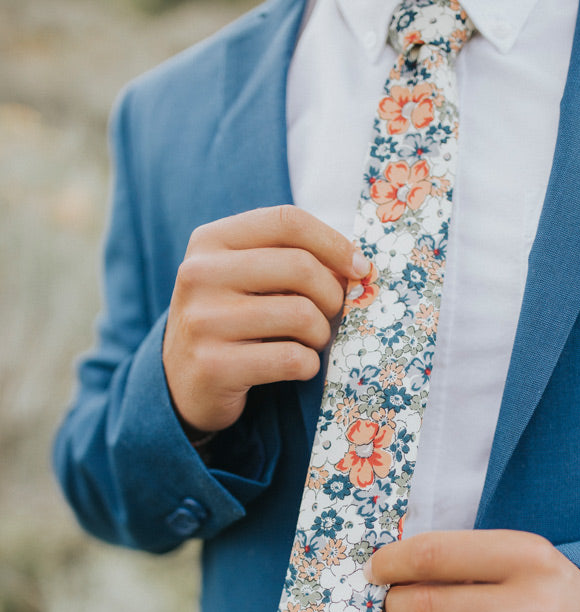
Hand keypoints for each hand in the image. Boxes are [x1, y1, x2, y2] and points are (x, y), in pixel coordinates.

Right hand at [163, 205, 369, 434]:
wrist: (180, 382)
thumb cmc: (230, 321)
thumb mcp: (244, 277)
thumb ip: (288, 259)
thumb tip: (357, 268)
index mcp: (210, 241)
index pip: (287, 221)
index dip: (334, 243)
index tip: (359, 269)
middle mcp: (199, 275)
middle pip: (300, 266)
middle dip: (333, 295)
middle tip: (333, 314)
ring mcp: (203, 321)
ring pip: (301, 315)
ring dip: (321, 334)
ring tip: (310, 342)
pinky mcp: (214, 366)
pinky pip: (291, 359)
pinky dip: (309, 365)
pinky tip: (299, 366)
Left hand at [368, 530, 579, 611]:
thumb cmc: (549, 595)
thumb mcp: (521, 557)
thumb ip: (463, 559)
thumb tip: (389, 572)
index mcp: (528, 559)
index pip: (435, 555)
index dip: (391, 562)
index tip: (375, 570)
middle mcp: (530, 610)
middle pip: (424, 607)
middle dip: (388, 606)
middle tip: (382, 606)